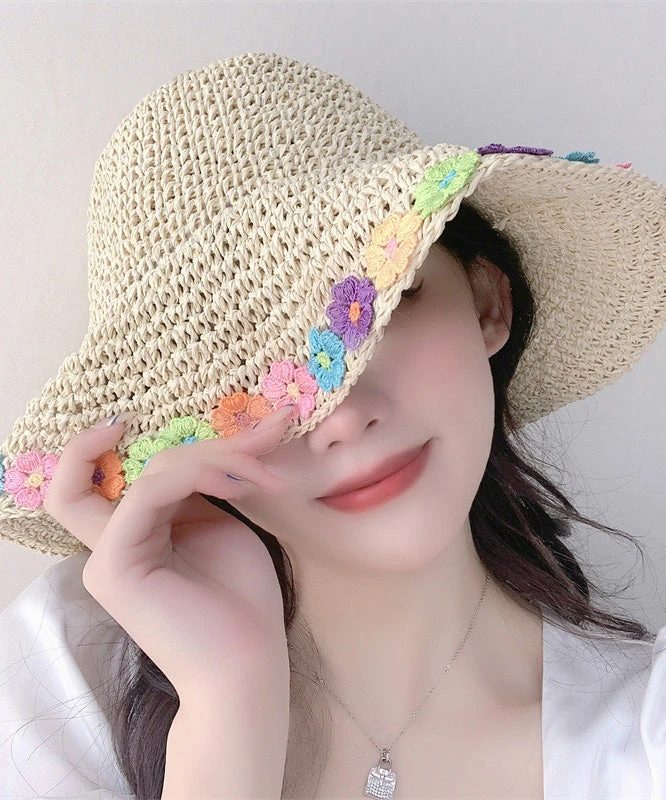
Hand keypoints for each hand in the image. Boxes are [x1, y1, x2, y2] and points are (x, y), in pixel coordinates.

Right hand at [42, 405, 295, 694]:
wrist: (248, 665)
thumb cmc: (240, 603)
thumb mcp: (221, 525)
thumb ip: (202, 487)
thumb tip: (210, 442)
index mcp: (134, 533)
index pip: (103, 475)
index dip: (96, 442)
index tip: (139, 414)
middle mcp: (111, 542)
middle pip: (134, 465)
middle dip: (206, 441)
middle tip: (268, 430)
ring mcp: (107, 556)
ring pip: (148, 473)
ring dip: (216, 457)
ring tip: (267, 465)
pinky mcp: (115, 567)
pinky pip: (150, 495)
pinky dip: (199, 476)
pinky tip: (242, 481)